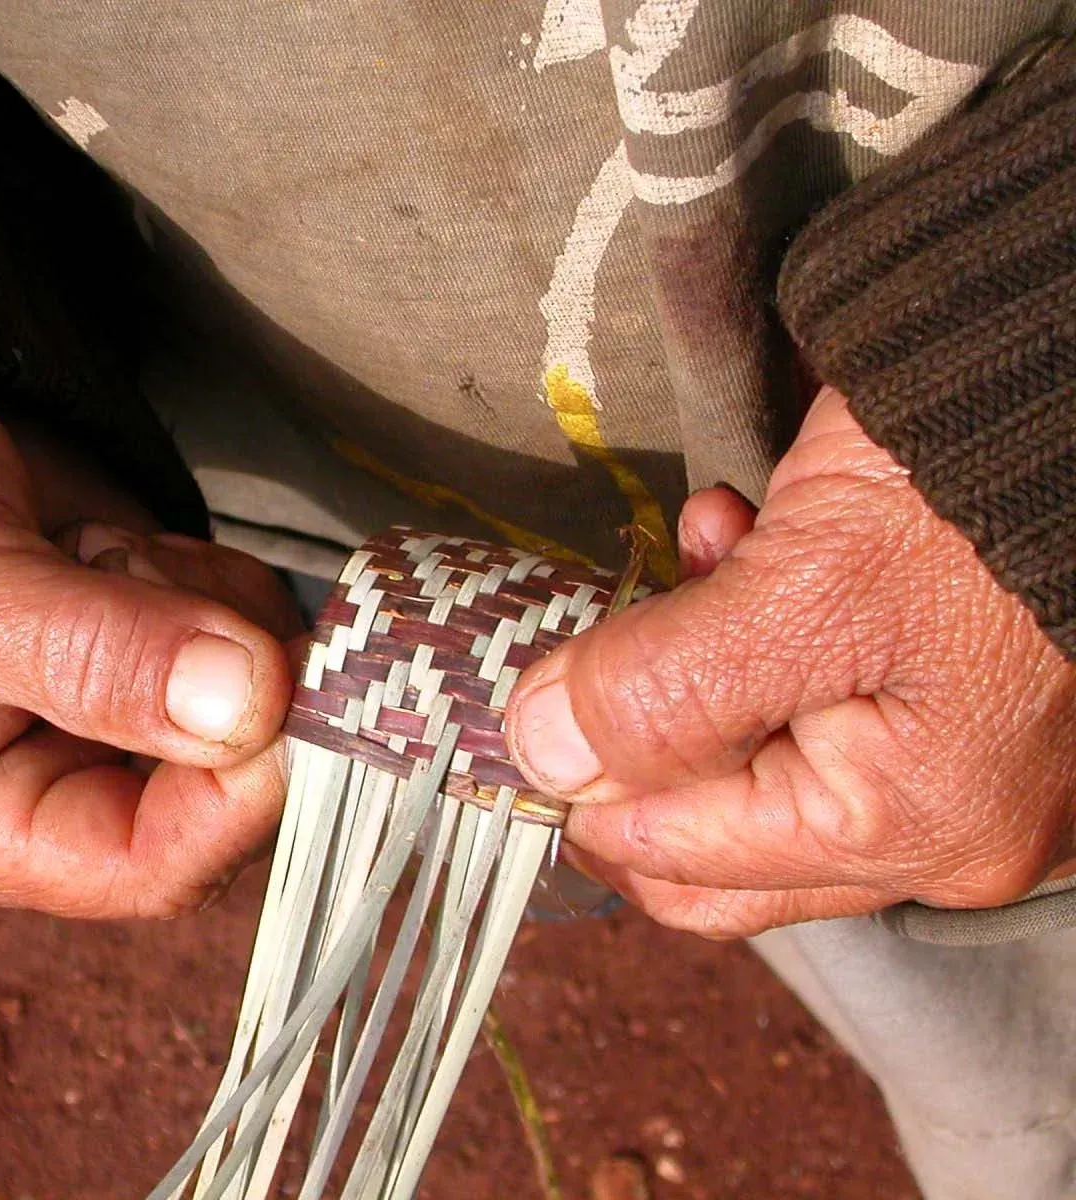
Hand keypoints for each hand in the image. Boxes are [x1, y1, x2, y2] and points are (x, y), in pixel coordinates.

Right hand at [0, 375, 299, 917]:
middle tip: (133, 568)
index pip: (143, 868)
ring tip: (87, 549)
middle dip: (211, 676)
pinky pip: (245, 633)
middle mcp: (49, 795)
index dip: (233, 795)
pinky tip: (114, 543)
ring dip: (201, 607)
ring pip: (250, 703)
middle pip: (219, 791)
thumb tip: (244, 707)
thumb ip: (91, 654)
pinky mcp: (147, 650)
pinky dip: (206, 574)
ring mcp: (109, 720)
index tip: (282, 690)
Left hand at [506, 388, 1075, 937]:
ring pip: (752, 752)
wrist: (1064, 384)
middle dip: (640, 732)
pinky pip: (807, 694)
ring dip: (691, 660)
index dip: (585, 795)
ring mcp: (947, 761)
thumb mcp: (799, 591)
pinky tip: (741, 538)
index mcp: (911, 829)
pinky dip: (753, 626)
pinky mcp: (939, 691)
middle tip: (590, 654)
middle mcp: (942, 824)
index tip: (518, 722)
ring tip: (699, 551)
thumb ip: (661, 694)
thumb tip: (544, 756)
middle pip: (718, 829)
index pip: (687, 867)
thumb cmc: (970, 496)